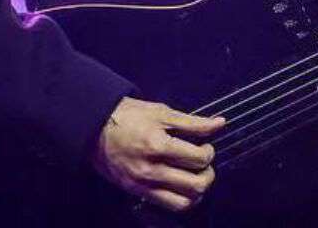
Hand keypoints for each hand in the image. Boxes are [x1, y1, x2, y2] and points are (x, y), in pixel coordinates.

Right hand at [90, 96, 224, 214]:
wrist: (97, 129)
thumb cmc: (131, 116)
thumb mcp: (162, 112)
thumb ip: (193, 122)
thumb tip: (220, 123)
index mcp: (158, 145)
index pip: (197, 158)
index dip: (209, 152)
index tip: (206, 145)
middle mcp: (151, 170)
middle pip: (194, 184)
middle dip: (208, 173)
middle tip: (204, 161)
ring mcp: (143, 185)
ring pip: (183, 202)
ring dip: (197, 191)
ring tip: (196, 175)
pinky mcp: (137, 193)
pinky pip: (167, 205)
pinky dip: (182, 199)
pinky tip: (183, 185)